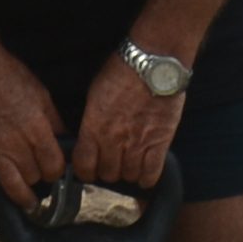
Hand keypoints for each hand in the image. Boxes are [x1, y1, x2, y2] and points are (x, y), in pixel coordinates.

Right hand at [0, 53, 67, 211]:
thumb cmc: (9, 74)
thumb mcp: (41, 94)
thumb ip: (53, 121)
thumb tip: (64, 141)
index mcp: (36, 128)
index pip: (54, 165)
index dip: (57, 171)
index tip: (55, 171)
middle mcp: (15, 142)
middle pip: (33, 176)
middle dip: (39, 179)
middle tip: (39, 179)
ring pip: (9, 185)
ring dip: (20, 196)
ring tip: (25, 202)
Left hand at [68, 64, 180, 190]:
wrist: (153, 64)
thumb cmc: (122, 71)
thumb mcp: (95, 94)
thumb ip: (91, 120)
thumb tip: (89, 136)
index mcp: (94, 128)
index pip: (83, 166)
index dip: (85, 171)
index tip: (89, 168)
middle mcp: (113, 141)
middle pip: (107, 174)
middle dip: (108, 171)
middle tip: (113, 162)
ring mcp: (137, 144)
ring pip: (128, 177)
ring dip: (128, 173)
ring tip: (130, 163)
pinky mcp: (159, 144)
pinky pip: (151, 174)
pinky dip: (147, 177)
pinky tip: (146, 171)